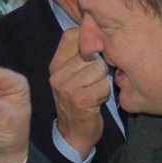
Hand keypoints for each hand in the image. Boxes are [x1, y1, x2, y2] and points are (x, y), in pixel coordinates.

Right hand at [49, 29, 110, 157]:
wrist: (74, 134)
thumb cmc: (80, 100)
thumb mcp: (72, 75)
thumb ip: (80, 54)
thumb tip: (99, 29)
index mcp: (55, 63)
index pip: (73, 34)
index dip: (89, 41)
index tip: (91, 57)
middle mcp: (57, 73)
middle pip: (92, 52)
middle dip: (99, 67)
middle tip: (92, 82)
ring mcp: (67, 86)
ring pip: (100, 68)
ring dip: (103, 81)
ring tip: (95, 91)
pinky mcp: (81, 98)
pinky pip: (105, 85)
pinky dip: (106, 93)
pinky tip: (97, 101)